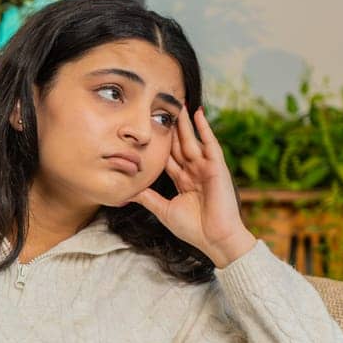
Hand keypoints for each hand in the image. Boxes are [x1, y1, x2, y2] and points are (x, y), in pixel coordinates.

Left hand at [130, 107, 256, 268]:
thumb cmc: (193, 228)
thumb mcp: (163, 210)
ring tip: (178, 103)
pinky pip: (210, 143)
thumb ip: (147, 198)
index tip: (147, 128)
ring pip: (191, 140)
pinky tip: (198, 113)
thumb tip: (126, 192)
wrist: (214, 239)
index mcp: (182, 181)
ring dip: (185, 122)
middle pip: (179, 145)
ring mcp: (206, 168)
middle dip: (171, 127)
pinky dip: (205, 128)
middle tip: (162, 107)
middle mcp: (194, 171)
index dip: (159, 143)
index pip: (168, 157)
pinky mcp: (216, 167)